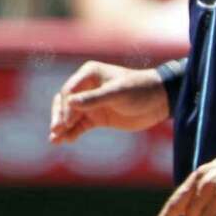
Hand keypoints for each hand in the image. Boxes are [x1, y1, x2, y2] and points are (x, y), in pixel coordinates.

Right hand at [50, 62, 169, 144]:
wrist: (160, 101)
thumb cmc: (140, 90)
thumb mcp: (118, 93)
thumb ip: (94, 99)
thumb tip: (68, 102)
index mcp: (89, 74)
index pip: (70, 91)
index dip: (65, 107)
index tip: (65, 122)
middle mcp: (87, 87)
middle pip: (65, 102)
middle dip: (60, 117)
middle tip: (56, 131)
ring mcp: (91, 103)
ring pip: (70, 115)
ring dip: (62, 126)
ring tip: (54, 140)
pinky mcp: (97, 117)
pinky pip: (80, 125)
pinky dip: (72, 133)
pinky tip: (64, 141)